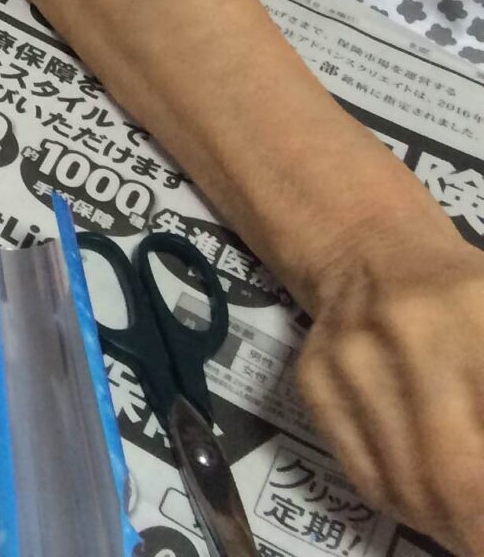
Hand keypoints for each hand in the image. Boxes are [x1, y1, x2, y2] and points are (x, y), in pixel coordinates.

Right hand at [295, 203, 483, 551]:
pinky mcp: (312, 378)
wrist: (371, 250)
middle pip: (453, 477)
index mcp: (479, 314)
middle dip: (476, 529)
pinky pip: (364, 476)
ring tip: (466, 527)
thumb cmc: (467, 299)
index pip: (480, 452)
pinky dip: (405, 506)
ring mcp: (349, 358)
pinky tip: (429, 502)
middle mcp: (408, 332)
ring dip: (447, 527)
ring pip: (406, 488)